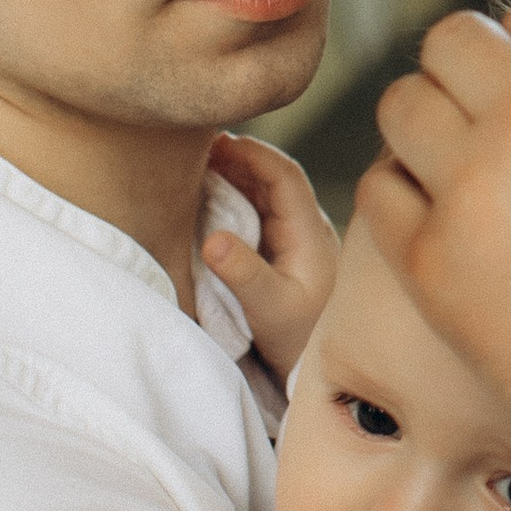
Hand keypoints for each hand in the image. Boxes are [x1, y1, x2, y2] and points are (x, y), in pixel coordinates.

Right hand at [202, 134, 341, 381]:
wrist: (317, 369)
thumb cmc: (299, 340)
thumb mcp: (270, 309)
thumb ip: (243, 274)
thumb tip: (211, 238)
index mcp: (310, 231)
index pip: (284, 175)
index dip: (251, 153)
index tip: (215, 141)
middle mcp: (305, 228)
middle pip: (272, 177)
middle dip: (236, 157)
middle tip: (194, 147)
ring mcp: (292, 238)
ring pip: (262, 192)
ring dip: (232, 175)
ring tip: (194, 165)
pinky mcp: (279, 253)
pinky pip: (255, 212)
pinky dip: (231, 198)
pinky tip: (204, 197)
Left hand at [357, 0, 510, 462]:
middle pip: (457, 39)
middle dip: (471, 72)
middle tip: (487, 118)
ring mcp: (477, 180)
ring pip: (403, 99)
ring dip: (427, 123)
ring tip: (455, 163)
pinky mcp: (430, 253)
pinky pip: (380, 184)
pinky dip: (404, 195)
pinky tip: (440, 220)